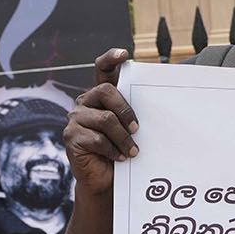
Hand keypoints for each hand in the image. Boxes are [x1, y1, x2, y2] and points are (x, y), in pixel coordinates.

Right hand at [64, 48, 139, 194]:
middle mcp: (85, 102)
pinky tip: (119, 157)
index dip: (110, 58)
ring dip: (123, 138)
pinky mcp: (71, 136)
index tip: (124, 54)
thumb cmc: (121, 150)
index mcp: (100, 95)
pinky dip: (113, 150)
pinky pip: (97, 139)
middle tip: (137, 129)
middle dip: (126, 110)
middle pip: (106, 91)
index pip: (102, 69)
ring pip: (105, 119)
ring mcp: (75, 118)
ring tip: (132, 151)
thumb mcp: (130, 128)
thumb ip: (135, 113)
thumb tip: (163, 104)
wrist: (105, 179)